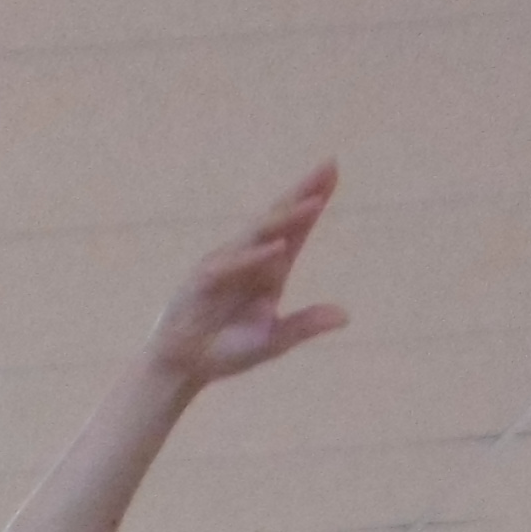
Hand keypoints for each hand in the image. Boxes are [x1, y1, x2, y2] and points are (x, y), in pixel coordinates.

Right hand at [149, 165, 346, 390]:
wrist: (184, 366)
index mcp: (271, 271)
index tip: (333, 171)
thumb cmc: (227, 350)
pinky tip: (278, 248)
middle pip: (280, 219)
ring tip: (314, 202)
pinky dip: (254, 257)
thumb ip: (306, 325)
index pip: (297, 229)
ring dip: (285, 218)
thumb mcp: (273, 340)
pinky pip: (231, 265)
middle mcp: (250, 260)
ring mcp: (225, 267)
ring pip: (258, 235)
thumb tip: (346, 316)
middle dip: (303, 193)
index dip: (314, 200)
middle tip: (329, 165)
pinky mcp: (202, 282)